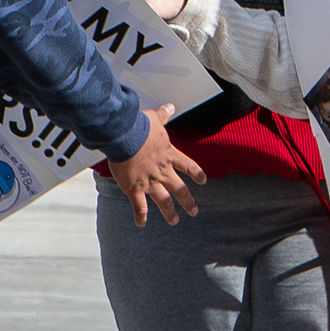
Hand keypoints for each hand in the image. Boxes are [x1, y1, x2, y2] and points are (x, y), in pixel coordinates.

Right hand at [102, 108, 204, 226]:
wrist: (125, 137)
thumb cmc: (140, 127)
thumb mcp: (155, 119)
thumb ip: (163, 115)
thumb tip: (170, 106)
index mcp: (169, 155)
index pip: (189, 166)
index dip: (197, 174)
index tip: (203, 181)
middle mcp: (163, 171)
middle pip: (180, 189)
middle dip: (188, 201)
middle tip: (194, 211)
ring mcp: (150, 182)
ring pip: (164, 201)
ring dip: (170, 212)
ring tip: (175, 221)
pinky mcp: (134, 188)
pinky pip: (139, 206)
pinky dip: (140, 216)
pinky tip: (141, 223)